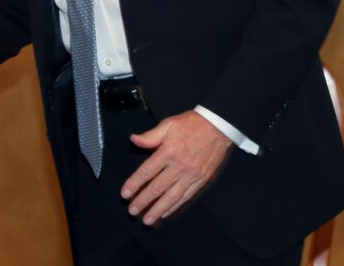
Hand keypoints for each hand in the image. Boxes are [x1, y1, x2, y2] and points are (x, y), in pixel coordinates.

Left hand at [120, 110, 232, 225]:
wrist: (218, 127)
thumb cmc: (191, 124)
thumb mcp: (168, 124)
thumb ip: (150, 136)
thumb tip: (133, 140)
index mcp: (168, 152)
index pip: (147, 172)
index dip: (134, 184)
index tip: (125, 194)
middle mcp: (179, 166)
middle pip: (157, 188)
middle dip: (143, 201)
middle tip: (132, 211)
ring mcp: (191, 175)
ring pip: (172, 197)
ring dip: (158, 209)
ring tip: (147, 220)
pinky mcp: (201, 180)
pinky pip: (186, 196)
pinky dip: (174, 206)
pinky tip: (165, 212)